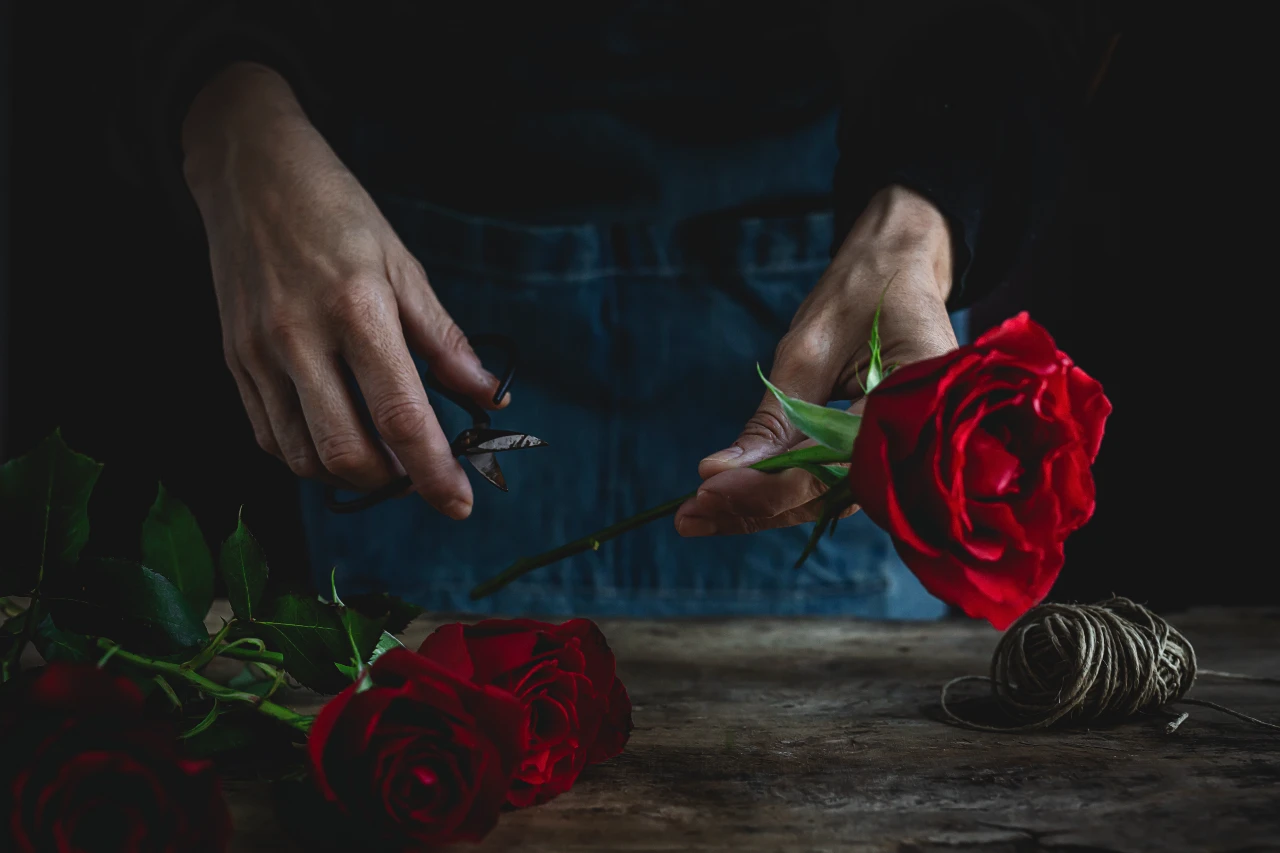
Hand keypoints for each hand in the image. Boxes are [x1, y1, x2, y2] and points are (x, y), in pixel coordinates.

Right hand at [183, 63, 503, 518]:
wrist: (249, 173)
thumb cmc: (337, 214)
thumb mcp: (403, 265)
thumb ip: (444, 340)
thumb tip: (488, 398)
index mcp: (356, 310)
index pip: (400, 416)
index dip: (434, 472)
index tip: (460, 504)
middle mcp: (300, 339)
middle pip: (347, 452)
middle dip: (393, 481)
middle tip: (420, 472)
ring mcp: (258, 355)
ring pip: (304, 457)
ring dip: (351, 474)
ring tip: (383, 455)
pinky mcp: (234, 363)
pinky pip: (271, 438)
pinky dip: (310, 456)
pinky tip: (338, 435)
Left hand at [675, 185, 958, 536]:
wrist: (899, 274)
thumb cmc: (858, 297)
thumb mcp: (808, 349)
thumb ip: (772, 420)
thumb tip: (716, 472)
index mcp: (915, 401)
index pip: (833, 467)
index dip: (768, 486)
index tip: (707, 487)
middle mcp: (921, 439)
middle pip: (828, 495)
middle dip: (754, 507)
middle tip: (686, 516)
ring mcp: (905, 453)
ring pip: (827, 499)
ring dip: (762, 509)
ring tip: (696, 516)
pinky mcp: (881, 457)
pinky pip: (831, 485)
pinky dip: (781, 492)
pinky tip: (730, 500)